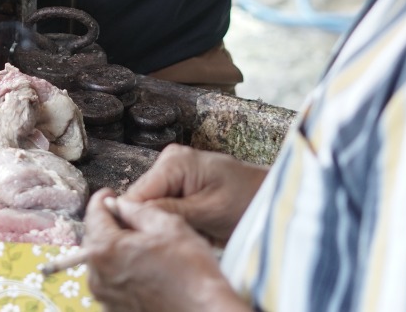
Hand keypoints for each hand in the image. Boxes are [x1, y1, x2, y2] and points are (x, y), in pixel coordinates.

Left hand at [83, 191, 245, 311]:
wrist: (205, 311)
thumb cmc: (191, 273)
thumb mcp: (167, 226)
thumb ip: (137, 209)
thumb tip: (121, 204)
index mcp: (105, 250)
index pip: (94, 214)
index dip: (103, 200)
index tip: (110, 195)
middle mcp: (98, 276)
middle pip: (96, 239)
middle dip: (111, 226)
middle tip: (131, 220)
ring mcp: (106, 297)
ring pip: (104, 262)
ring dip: (117, 251)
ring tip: (143, 247)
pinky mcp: (116, 311)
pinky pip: (113, 283)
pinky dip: (124, 272)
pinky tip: (145, 270)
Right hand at [120, 144, 267, 244]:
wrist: (272, 198)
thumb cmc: (248, 201)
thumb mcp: (210, 211)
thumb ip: (171, 211)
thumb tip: (132, 215)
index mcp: (174, 162)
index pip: (135, 194)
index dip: (135, 221)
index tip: (148, 243)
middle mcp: (168, 161)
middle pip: (140, 201)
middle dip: (155, 224)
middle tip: (179, 239)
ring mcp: (172, 172)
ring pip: (151, 207)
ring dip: (167, 225)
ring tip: (193, 233)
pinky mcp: (179, 184)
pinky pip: (164, 207)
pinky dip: (176, 222)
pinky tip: (196, 228)